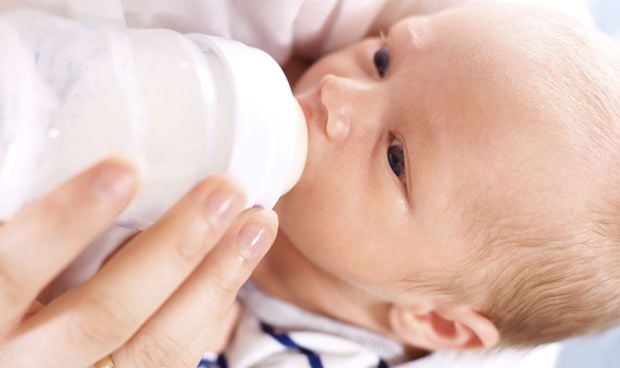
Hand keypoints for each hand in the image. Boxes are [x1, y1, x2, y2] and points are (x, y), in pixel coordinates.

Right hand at [0, 159, 277, 366]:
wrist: (17, 358)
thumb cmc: (10, 293)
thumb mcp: (5, 254)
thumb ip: (20, 230)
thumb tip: (87, 165)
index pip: (12, 271)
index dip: (67, 222)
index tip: (125, 169)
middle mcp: (27, 365)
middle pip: (105, 315)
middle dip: (175, 249)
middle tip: (226, 189)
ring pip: (157, 347)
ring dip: (216, 280)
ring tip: (258, 222)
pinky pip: (172, 360)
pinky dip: (208, 310)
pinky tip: (235, 264)